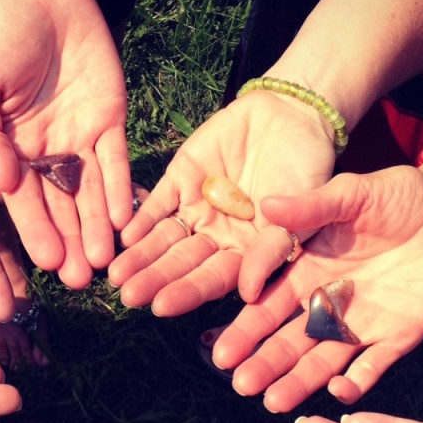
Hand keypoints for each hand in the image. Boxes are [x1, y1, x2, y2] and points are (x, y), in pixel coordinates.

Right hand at [0, 0, 132, 288]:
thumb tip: (4, 181)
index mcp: (12, 152)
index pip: (24, 202)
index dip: (35, 232)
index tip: (45, 264)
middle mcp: (47, 155)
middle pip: (60, 208)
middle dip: (70, 244)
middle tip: (80, 280)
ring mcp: (80, 142)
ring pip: (90, 194)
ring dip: (96, 229)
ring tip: (102, 262)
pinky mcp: (111, 124)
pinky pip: (117, 163)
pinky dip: (119, 190)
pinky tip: (122, 221)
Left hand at [109, 91, 333, 315]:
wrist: (294, 115)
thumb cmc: (307, 170)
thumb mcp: (298, 212)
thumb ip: (270, 250)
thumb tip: (248, 293)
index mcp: (245, 252)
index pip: (212, 278)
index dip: (187, 292)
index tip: (160, 308)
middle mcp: (217, 236)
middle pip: (182, 262)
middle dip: (154, 279)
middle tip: (127, 296)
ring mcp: (197, 208)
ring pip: (164, 237)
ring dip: (140, 255)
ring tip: (115, 274)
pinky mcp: (181, 177)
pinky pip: (157, 202)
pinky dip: (141, 217)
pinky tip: (123, 234)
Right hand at [211, 163, 422, 412]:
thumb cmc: (396, 196)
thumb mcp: (351, 193)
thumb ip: (312, 205)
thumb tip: (266, 204)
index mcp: (307, 274)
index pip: (268, 306)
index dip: (246, 326)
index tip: (225, 344)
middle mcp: (326, 306)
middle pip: (287, 341)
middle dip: (263, 362)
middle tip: (238, 383)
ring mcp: (359, 326)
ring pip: (321, 362)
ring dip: (296, 382)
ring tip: (271, 402)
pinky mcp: (395, 338)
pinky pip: (371, 367)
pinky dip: (355, 383)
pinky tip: (338, 392)